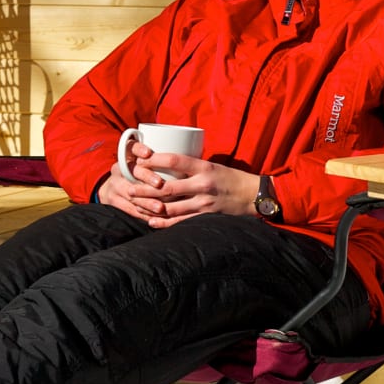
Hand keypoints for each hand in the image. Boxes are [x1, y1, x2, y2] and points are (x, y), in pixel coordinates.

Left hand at [97, 146, 261, 226]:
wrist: (254, 195)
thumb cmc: (231, 178)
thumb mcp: (212, 165)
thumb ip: (192, 166)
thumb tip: (166, 164)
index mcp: (204, 167)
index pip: (174, 160)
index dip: (154, 161)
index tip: (140, 161)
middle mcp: (202, 184)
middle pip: (167, 187)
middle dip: (145, 189)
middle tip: (129, 189)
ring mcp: (204, 203)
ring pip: (170, 207)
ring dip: (150, 207)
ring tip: (135, 205)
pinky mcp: (206, 217)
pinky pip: (180, 222)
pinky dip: (164, 223)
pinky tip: (151, 221)